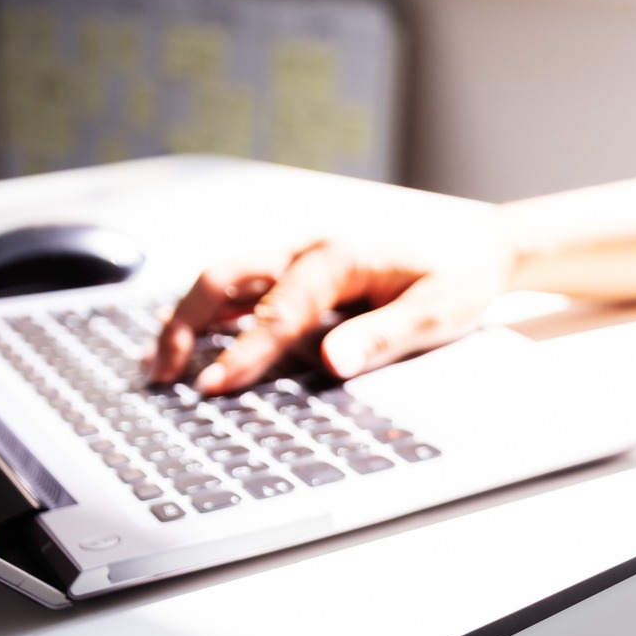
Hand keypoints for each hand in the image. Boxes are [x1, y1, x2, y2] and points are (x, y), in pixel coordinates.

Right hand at [146, 218, 514, 392]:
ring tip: (159, 365)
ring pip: (224, 280)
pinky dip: (211, 313)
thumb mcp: (434, 313)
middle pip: (225, 278)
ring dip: (187, 319)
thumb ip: (381, 336)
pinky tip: (189, 342)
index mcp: (338, 255)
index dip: (243, 353)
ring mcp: (298, 256)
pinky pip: (244, 288)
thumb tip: (332, 364)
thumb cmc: (457, 277)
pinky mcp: (299, 271)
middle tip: (161, 374)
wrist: (476, 249)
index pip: (277, 310)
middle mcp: (307, 248)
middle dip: (185, 325)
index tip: (213, 387)